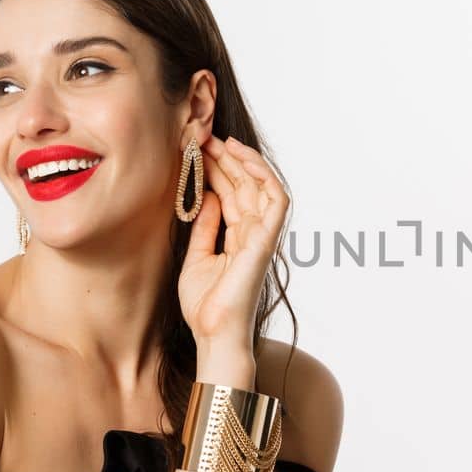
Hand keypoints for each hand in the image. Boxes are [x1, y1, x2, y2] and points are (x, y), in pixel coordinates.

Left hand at [178, 135, 289, 350]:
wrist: (213, 334)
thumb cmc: (205, 306)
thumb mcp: (196, 257)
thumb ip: (204, 228)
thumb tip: (206, 197)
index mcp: (238, 237)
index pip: (231, 193)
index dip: (216, 169)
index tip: (195, 150)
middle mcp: (253, 233)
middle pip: (244, 184)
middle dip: (224, 158)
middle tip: (202, 137)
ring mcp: (262, 236)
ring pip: (260, 186)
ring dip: (243, 161)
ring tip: (220, 141)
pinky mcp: (267, 240)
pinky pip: (277, 200)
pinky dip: (264, 176)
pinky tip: (243, 159)